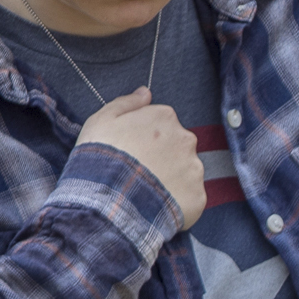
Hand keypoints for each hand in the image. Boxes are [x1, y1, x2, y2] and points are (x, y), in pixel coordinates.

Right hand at [86, 87, 203, 228]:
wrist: (109, 198)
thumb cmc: (101, 155)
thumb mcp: (102, 120)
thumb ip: (127, 103)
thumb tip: (146, 92)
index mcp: (165, 117)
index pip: (162, 124)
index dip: (145, 139)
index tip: (133, 150)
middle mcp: (186, 139)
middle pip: (177, 147)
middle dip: (162, 158)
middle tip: (139, 172)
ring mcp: (194, 168)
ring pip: (186, 172)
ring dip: (171, 179)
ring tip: (146, 190)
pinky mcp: (198, 196)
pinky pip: (190, 198)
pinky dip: (176, 202)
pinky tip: (156, 205)